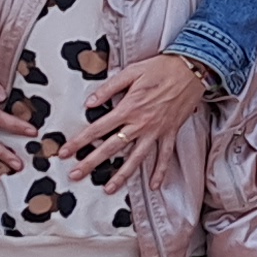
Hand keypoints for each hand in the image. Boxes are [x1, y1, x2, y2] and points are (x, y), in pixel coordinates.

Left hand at [80, 51, 216, 180]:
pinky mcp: (170, 132)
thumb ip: (109, 88)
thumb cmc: (161, 68)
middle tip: (76, 175)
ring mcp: (156, 131)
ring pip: (136, 158)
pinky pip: (165, 156)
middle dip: (91, 162)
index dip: (79, 141)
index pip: (98, 128)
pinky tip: (155, 184)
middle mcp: (141, 123)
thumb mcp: (131, 72)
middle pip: (112, 147)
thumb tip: (89, 103)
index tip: (65, 152)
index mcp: (128, 108)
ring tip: (109, 189)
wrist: (191, 69)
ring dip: (122, 175)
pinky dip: (161, 171)